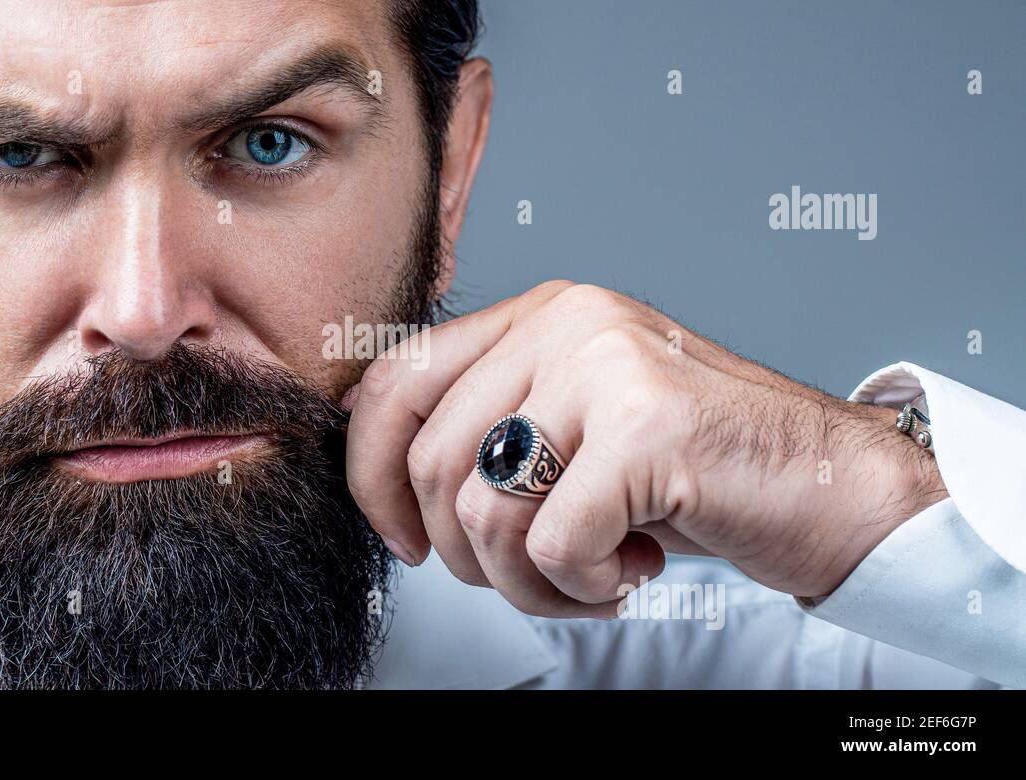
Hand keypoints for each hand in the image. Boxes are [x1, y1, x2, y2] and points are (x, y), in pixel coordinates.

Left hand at [345, 281, 947, 616]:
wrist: (835, 488)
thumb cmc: (699, 473)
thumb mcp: (575, 434)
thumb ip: (489, 432)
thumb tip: (383, 482)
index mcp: (538, 315)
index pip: (395, 382)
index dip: (371, 474)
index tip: (404, 539)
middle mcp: (567, 322)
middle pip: (432, 462)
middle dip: (466, 553)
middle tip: (533, 573)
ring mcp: (608, 365)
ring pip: (485, 511)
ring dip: (528, 582)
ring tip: (591, 575)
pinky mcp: (647, 426)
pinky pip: (550, 544)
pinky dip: (580, 586)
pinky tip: (630, 569)